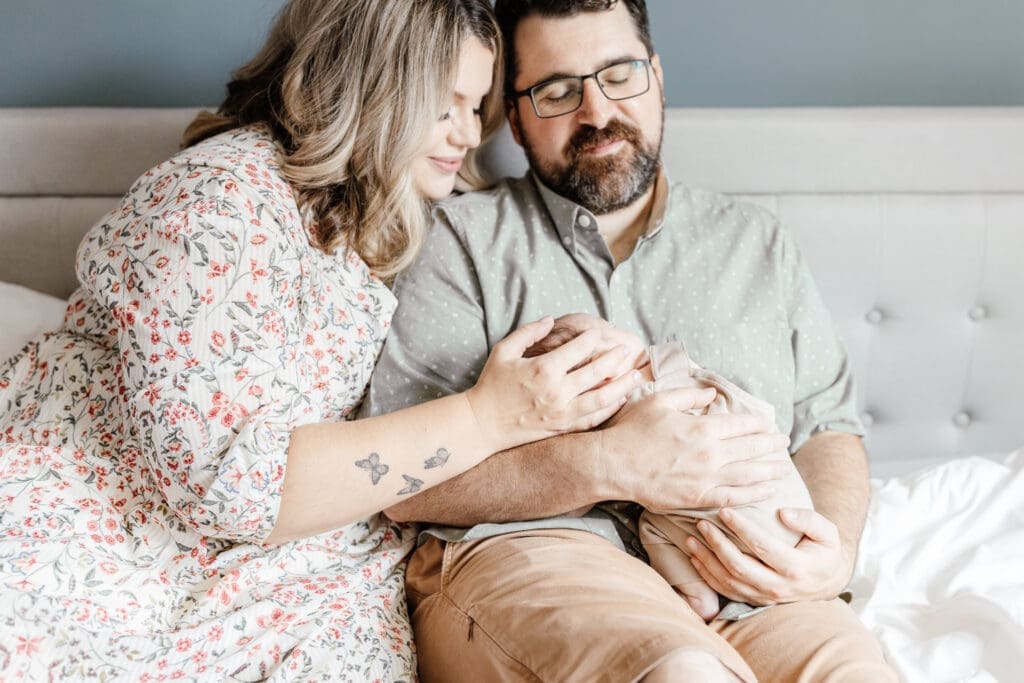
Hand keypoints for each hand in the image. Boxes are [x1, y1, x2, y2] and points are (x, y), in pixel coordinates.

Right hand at [467, 317, 641, 451]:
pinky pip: (593, 419)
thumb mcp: (504, 351)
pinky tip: (620, 400)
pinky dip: (609, 409)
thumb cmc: (492, 384)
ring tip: (635, 376)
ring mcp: (562, 412)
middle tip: (626, 349)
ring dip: (622, 386)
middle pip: (597, 372)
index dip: (593, 338)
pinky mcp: (562, 427)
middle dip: (615, 358)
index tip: (600, 332)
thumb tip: (550, 320)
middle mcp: (557, 391)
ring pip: (603, 398)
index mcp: (544, 369)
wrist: (483, 423)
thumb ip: (528, 333)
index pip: (579, 348)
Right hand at [598, 388, 791, 510]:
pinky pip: (733, 497)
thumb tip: (711, 394)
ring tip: (784, 467)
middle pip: (751, 447)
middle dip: (771, 443)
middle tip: (784, 441)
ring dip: (770, 469)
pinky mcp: (698, 497)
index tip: (769, 422)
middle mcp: (710, 453)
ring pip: (749, 474)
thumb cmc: (633, 430)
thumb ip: (689, 397)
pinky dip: (754, 494)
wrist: (614, 464)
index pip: (742, 423)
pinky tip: (767, 490)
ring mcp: (706, 477)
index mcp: (703, 427)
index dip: (759, 422)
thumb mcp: (659, 401)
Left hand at [685, 506, 851, 605]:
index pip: (762, 546)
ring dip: (706, 560)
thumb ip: (809, 520)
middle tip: (702, 524)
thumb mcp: (828, 533)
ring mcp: (765, 596)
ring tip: (690, 539)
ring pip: (728, 581)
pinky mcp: (754, 600)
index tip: (724, 511)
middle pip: (739, 566)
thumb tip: (783, 513)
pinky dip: (707, 576)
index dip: (741, 528)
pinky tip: (695, 559)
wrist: (827, 581)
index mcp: (796, 568)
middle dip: (716, 544)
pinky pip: (726, 591)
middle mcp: (778, 586)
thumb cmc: (824, 551)